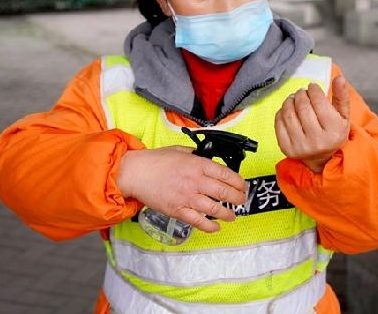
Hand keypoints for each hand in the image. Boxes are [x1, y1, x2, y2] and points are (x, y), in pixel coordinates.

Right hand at [117, 147, 246, 232]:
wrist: (135, 173)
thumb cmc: (155, 161)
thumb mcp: (180, 151)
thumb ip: (196, 156)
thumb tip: (208, 160)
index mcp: (197, 165)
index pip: (226, 174)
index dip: (238, 182)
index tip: (242, 185)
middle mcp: (195, 181)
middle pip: (224, 192)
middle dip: (237, 198)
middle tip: (241, 200)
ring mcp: (187, 197)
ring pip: (214, 209)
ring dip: (227, 214)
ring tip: (233, 216)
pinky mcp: (177, 210)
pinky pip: (197, 221)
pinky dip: (209, 226)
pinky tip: (216, 227)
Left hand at [275, 75, 350, 172]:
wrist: (321, 157)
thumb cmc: (332, 132)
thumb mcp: (343, 115)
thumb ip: (342, 96)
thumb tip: (339, 78)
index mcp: (334, 131)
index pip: (319, 102)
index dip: (314, 90)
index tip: (312, 87)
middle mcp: (317, 141)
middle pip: (303, 106)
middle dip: (301, 94)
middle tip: (303, 92)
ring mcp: (300, 146)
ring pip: (289, 113)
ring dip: (290, 100)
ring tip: (294, 98)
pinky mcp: (287, 148)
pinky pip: (279, 123)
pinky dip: (281, 111)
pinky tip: (288, 109)